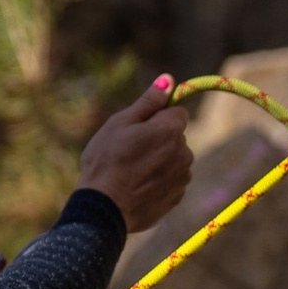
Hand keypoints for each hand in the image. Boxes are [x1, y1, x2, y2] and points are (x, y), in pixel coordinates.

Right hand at [77, 75, 195, 234]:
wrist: (103, 209)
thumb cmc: (106, 161)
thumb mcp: (120, 123)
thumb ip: (148, 102)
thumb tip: (168, 79)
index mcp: (171, 130)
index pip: (177, 112)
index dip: (157, 117)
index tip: (139, 128)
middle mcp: (184, 153)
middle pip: (176, 137)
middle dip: (159, 140)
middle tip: (130, 151)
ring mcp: (182, 178)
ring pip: (174, 160)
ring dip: (160, 162)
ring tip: (131, 172)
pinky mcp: (176, 198)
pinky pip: (170, 181)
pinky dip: (158, 182)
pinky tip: (137, 187)